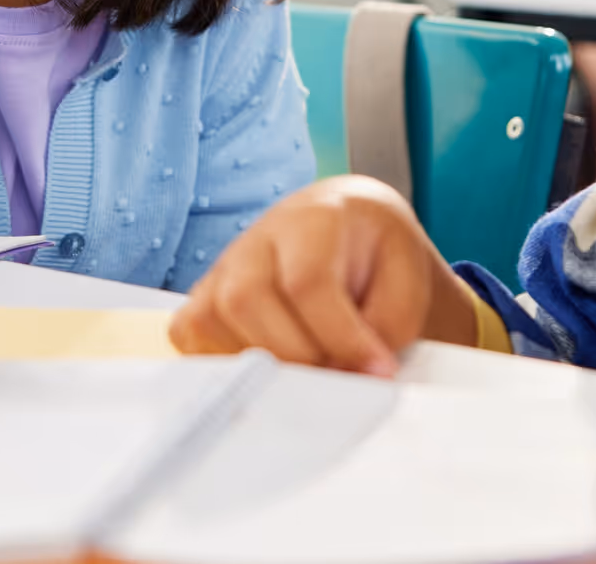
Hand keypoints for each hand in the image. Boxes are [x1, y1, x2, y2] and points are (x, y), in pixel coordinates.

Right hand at [169, 175, 481, 374]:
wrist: (351, 229)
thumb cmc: (378, 257)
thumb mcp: (407, 283)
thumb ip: (384, 329)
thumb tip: (348, 376)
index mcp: (314, 219)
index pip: (307, 281)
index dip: (340, 336)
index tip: (378, 368)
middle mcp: (258, 237)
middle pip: (246, 299)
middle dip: (295, 355)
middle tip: (336, 374)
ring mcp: (224, 265)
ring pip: (210, 318)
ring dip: (260, 362)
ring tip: (307, 373)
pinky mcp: (204, 294)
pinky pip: (189, 332)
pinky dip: (220, 362)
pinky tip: (265, 368)